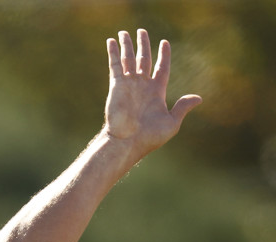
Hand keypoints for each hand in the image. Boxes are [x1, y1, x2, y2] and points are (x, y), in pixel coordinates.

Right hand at [105, 29, 201, 156]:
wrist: (127, 142)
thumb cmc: (149, 137)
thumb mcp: (171, 123)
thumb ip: (182, 108)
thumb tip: (199, 98)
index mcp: (156, 91)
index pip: (162, 68)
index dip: (164, 55)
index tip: (164, 43)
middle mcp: (142, 85)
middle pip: (144, 59)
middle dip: (143, 45)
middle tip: (141, 32)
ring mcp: (129, 84)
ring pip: (128, 59)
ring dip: (127, 45)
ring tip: (124, 32)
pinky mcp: (117, 85)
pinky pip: (115, 65)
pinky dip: (113, 53)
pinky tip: (111, 42)